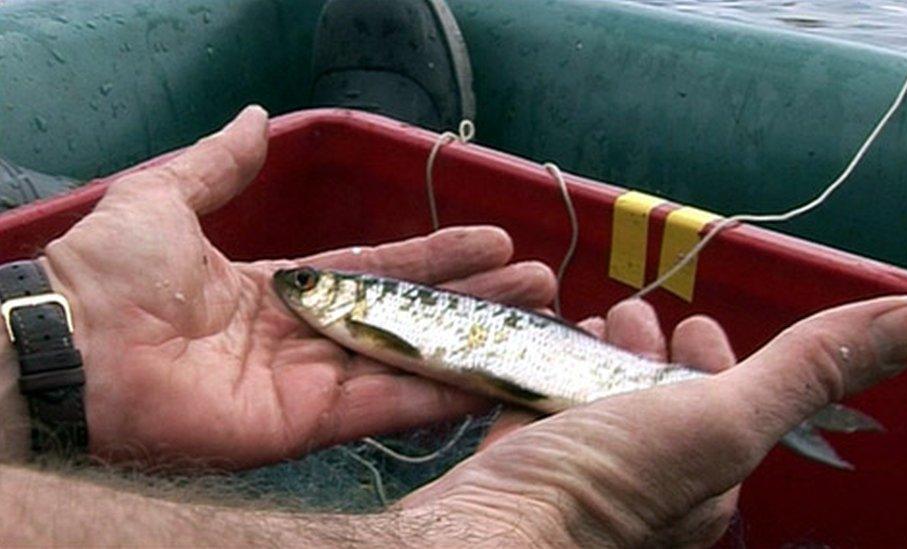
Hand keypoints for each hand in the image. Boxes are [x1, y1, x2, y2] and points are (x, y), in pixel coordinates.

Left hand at [39, 106, 555, 467]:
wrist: (73, 348)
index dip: (433, 255)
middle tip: (537, 284)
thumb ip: (218, 164)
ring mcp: (309, 384)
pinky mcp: (306, 426)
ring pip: (407, 360)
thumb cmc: (112, 272)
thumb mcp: (166, 196)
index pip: (375, 268)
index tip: (489, 240)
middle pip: (406, 315)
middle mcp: (305, 336)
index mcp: (279, 287)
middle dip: (472, 299)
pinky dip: (436, 396)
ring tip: (536, 324)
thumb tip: (251, 118)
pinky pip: (383, 406)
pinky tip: (491, 376)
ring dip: (471, 343)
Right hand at [401, 297, 906, 546]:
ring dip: (597, 358)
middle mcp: (650, 481)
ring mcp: (583, 475)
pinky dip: (547, 379)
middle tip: (630, 315)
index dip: (715, 359)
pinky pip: (544, 413)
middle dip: (649, 350)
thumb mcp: (725, 416)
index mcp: (706, 475)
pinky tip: (537, 356)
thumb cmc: (616, 477)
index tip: (698, 324)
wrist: (494, 529)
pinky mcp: (526, 469)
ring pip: (598, 403)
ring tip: (586, 326)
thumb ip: (807, 368)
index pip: (724, 407)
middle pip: (656, 401)